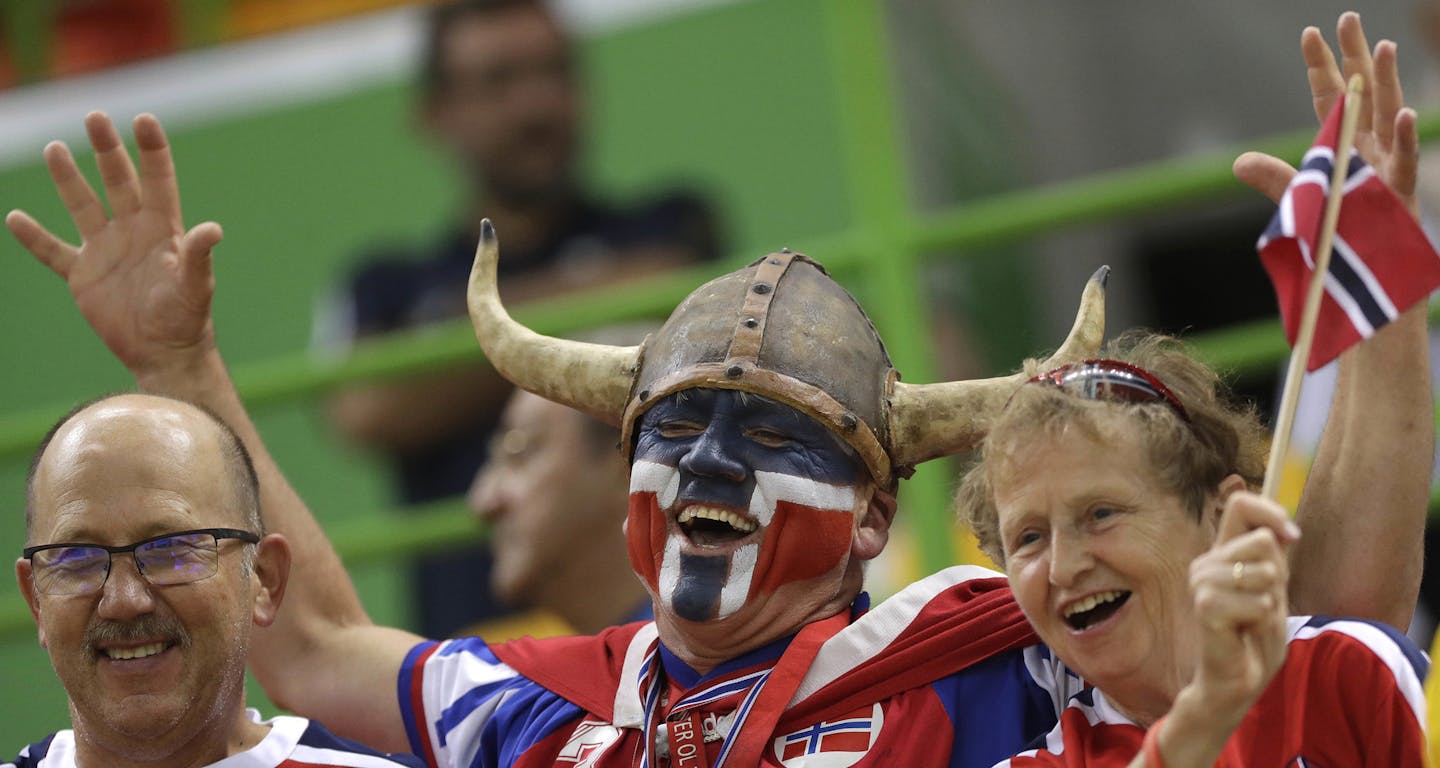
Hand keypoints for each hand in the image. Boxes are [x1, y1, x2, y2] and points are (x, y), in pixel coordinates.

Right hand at [5, 112, 222, 382]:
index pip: (157, 180)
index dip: (152, 150)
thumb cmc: (187, 317)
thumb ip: (199, 257)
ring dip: (68, 179)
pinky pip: (53, 251)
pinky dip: (33, 238)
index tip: (144, 119)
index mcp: (163, 229)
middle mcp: (132, 231)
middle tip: (96, 116)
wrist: (164, 352)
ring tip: (55, 147)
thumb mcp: (196, 286)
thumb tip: (213, 229)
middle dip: (107, 149)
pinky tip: (15, 218)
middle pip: (118, 181)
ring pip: (82, 206)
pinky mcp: (82, 275)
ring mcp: (105, 250)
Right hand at [1186, 492, 1296, 715]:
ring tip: (1252, 618)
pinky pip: (1258, 602)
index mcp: (1222, 552)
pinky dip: (1263, 618)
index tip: (1291, 537)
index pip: (1240, 504)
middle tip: (1261, 603)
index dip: (1271, 513)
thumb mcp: (1273, 589)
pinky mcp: (1205, 606)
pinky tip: (1244, 631)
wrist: (1237, 679)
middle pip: (1261, 539)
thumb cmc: (1255, 635)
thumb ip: (1273, 557)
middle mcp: (1207, 562)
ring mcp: (1202, 582)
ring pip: (1264, 571)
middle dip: (1278, 574)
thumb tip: (1283, 531)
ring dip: (1271, 600)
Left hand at [1233, 12, 1419, 214]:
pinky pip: (1404, 161)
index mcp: (1341, 143)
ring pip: (1389, 114)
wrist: (1363, 268)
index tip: (1309, 33)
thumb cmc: (1337, 229)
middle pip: (1362, 92)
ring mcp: (1386, 164)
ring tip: (1385, 45)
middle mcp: (1367, 145)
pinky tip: (1404, 114)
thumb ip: (1275, 178)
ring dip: (1387, 81)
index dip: (1320, 66)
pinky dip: (1404, 138)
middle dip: (1355, 55)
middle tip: (1347, 17)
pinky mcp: (1398, 191)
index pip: (1329, 97)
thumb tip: (1238, 162)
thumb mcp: (1302, 199)